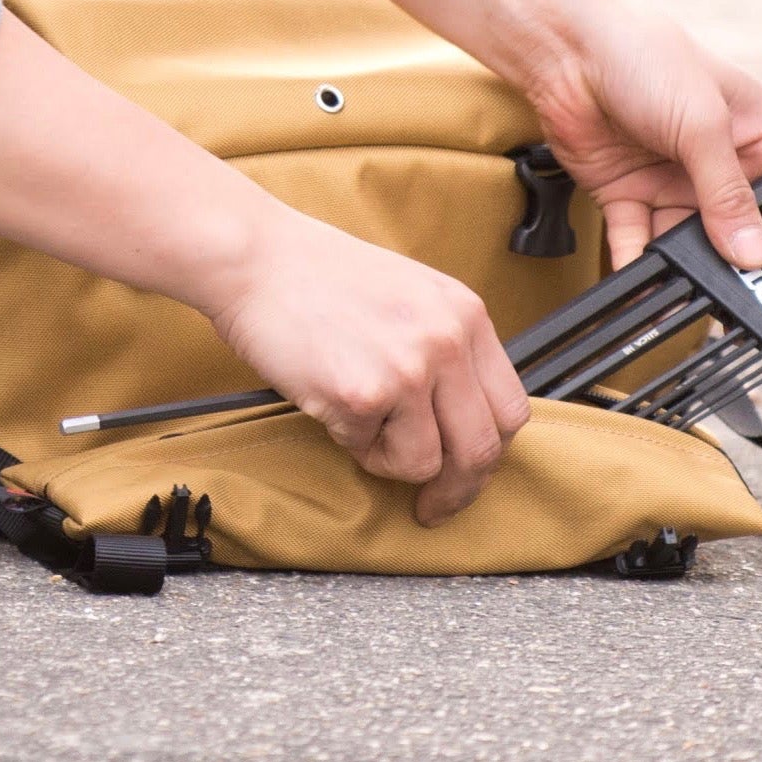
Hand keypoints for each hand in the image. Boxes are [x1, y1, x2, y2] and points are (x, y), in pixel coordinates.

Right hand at [206, 208, 531, 525]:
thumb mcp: (410, 293)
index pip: (510, 410)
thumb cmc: (316, 272)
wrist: (252, 257)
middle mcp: (446, 340)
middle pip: (482, 448)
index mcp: (465, 313)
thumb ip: (445, 345)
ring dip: (391, 460)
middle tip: (432, 504)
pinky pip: (369, 452)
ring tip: (358, 424)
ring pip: (426, 463)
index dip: (488, 451)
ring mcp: (407, 368)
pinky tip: (327, 399)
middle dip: (457, 488)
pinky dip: (348, 440)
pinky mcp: (363, 394)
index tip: (466, 471)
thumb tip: (460, 416)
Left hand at [521, 0, 761, 273]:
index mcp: (757, 137)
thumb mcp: (702, 125)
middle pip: (737, 232)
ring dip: (687, 271)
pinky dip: (639, 265)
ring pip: (687, 243)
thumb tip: (755, 254)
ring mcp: (672, 180)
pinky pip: (638, 240)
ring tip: (689, 300)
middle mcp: (717, 164)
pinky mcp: (627, 192)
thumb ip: (727, 194)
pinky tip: (643, 289)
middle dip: (734, 267)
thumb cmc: (645, 57)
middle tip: (735, 304)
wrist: (566, 47)